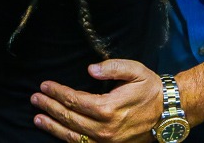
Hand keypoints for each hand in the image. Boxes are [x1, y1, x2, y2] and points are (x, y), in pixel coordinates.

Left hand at [31, 60, 163, 141]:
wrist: (168, 112)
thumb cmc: (150, 88)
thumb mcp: (135, 70)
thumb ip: (111, 67)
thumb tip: (90, 69)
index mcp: (108, 108)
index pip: (74, 100)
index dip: (57, 92)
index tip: (44, 85)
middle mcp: (105, 128)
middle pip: (70, 118)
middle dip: (50, 108)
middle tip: (35, 98)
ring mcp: (107, 141)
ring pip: (73, 135)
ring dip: (53, 126)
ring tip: (38, 118)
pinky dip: (68, 139)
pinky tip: (58, 132)